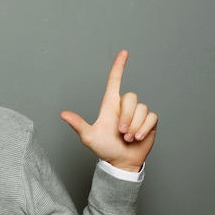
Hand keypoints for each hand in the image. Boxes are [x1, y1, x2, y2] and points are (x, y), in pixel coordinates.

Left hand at [60, 50, 157, 171]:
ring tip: (127, 137)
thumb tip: (63, 115)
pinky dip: (144, 129)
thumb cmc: (104, 148)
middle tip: (120, 133)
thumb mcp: (89, 137)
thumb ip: (78, 125)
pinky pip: (151, 117)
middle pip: (131, 98)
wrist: (121, 161)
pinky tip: (137, 138)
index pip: (115, 81)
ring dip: (134, 126)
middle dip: (126, 117)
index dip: (119, 66)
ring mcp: (138, 113)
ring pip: (141, 109)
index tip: (124, 52)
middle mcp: (124, 106)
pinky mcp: (149, 121)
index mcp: (110, 105)